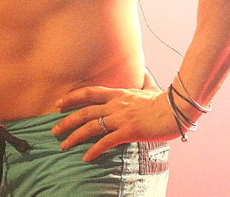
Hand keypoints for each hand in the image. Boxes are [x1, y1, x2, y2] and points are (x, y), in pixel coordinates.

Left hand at [51, 82, 180, 160]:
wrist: (176, 109)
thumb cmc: (164, 100)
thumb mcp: (150, 88)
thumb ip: (144, 81)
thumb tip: (144, 72)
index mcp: (118, 93)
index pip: (89, 92)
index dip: (72, 97)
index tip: (58, 103)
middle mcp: (115, 104)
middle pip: (84, 110)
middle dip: (66, 120)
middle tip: (53, 129)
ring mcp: (120, 117)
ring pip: (90, 126)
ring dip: (74, 136)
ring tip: (63, 145)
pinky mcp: (128, 131)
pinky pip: (106, 142)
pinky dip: (94, 150)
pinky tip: (85, 158)